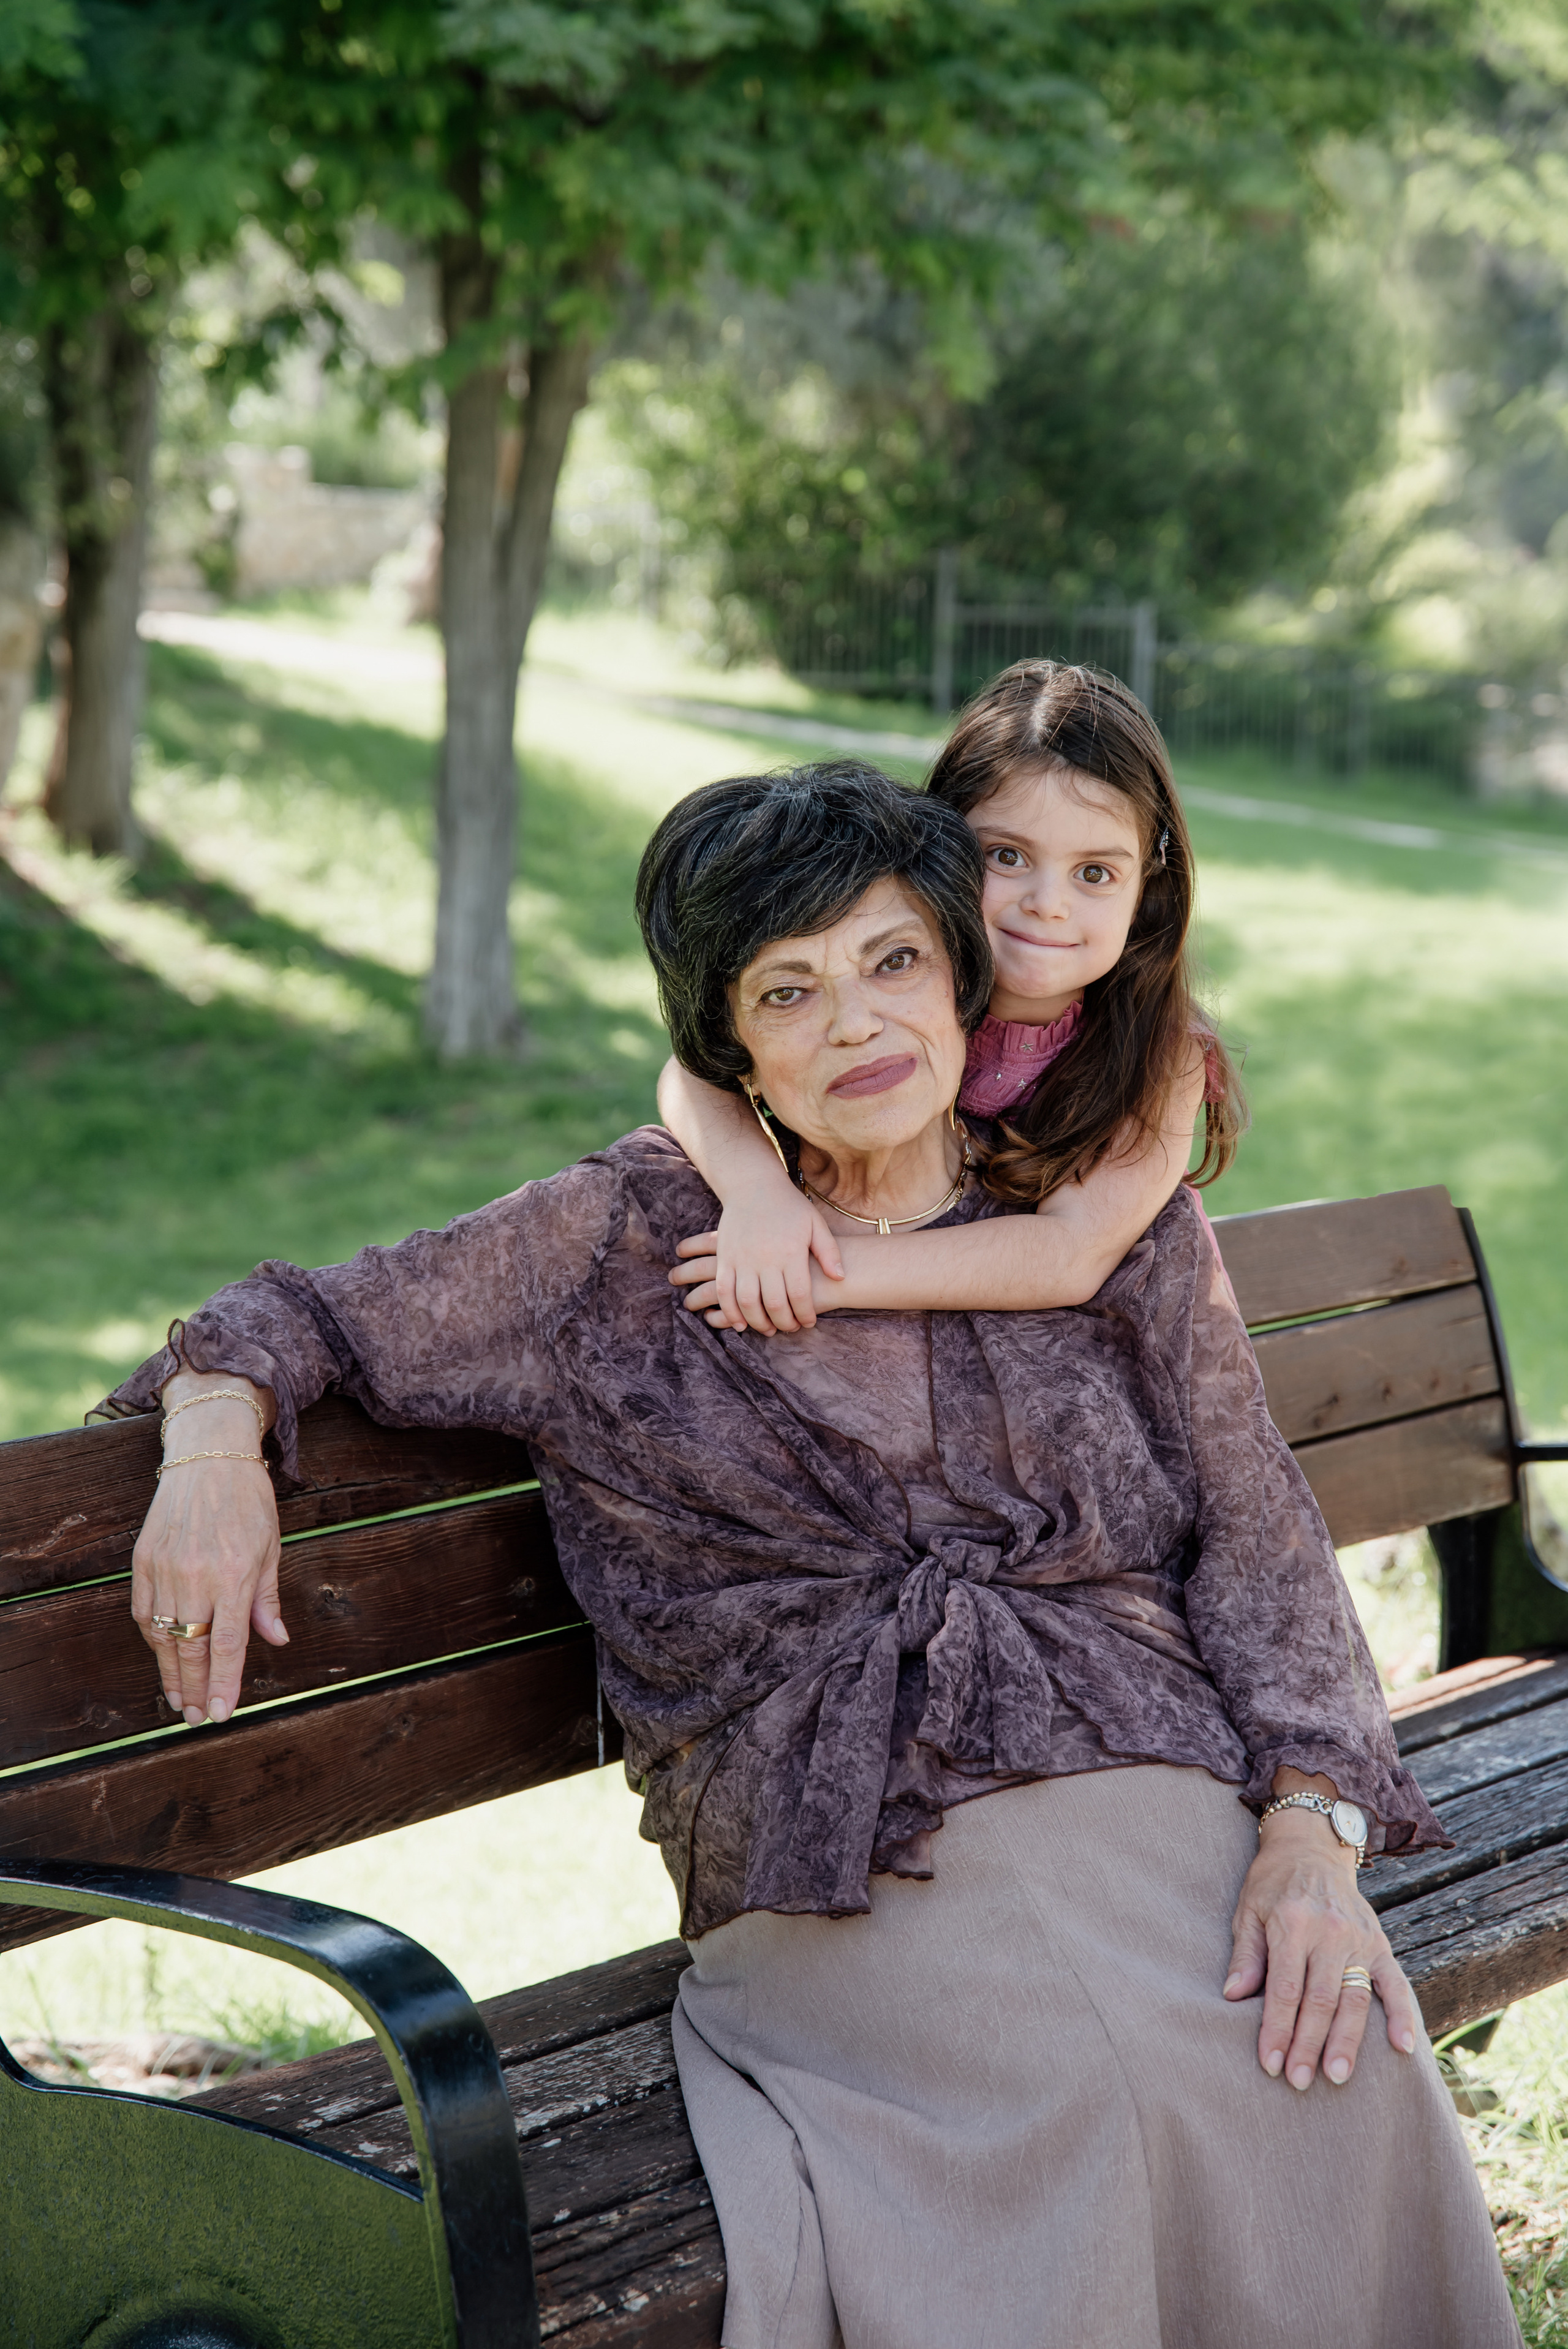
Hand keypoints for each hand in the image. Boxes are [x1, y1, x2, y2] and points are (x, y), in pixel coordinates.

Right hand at [131, 1385, 287, 1725]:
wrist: (208, 1455)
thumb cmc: (248, 1501)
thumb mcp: (271, 1546)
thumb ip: (267, 1598)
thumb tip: (277, 1640)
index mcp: (236, 1574)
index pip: (227, 1645)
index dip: (223, 1684)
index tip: (220, 1713)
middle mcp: (198, 1575)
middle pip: (192, 1649)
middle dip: (194, 1689)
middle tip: (196, 1717)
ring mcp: (166, 1568)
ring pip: (164, 1636)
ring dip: (170, 1672)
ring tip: (178, 1698)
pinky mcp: (143, 1559)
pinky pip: (144, 1612)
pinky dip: (153, 1638)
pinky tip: (163, 1655)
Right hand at [668, 1195, 843, 1333]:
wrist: (753, 1185)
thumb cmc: (789, 1206)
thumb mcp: (815, 1224)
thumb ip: (828, 1251)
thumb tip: (840, 1278)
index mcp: (791, 1252)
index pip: (800, 1295)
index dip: (805, 1314)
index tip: (809, 1323)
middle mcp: (766, 1258)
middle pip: (775, 1304)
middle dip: (785, 1323)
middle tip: (791, 1328)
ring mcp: (742, 1259)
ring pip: (747, 1303)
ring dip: (758, 1323)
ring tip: (769, 1329)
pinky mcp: (725, 1258)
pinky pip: (724, 1292)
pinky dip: (730, 1312)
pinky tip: (739, 1323)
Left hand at [1225, 1810, 1418, 2088]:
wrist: (1311, 1846)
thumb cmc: (1272, 1883)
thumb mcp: (1248, 1910)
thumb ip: (1245, 1955)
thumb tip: (1233, 1997)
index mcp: (1292, 1924)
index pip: (1285, 1990)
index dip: (1277, 2030)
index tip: (1270, 2064)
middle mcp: (1329, 1933)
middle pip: (1320, 2000)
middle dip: (1308, 2045)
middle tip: (1299, 2082)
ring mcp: (1359, 1939)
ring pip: (1355, 2000)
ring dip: (1347, 2042)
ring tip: (1338, 2077)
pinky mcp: (1380, 1944)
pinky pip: (1395, 1984)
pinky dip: (1402, 2015)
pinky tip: (1402, 2047)